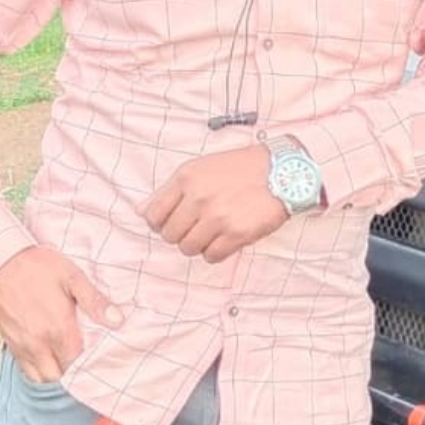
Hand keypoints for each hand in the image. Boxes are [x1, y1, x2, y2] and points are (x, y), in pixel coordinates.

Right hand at [0, 245, 124, 384]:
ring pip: (40, 377)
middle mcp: (39, 343)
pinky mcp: (9, 342)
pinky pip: (24, 368)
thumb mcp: (72, 276)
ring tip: (63, 359)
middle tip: (79, 358)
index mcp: (58, 328)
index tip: (95, 356)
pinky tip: (45, 354)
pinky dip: (36, 368)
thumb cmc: (36, 265)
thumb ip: (94, 301)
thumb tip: (117, 320)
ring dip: (53, 372)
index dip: (88, 363)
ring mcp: (21, 344)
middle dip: (71, 372)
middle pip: (58, 376)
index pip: (78, 363)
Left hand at [139, 146, 287, 262]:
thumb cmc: (240, 168)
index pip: (154, 215)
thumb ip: (170, 190)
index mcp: (186, 178)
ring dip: (197, 245)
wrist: (282, 171)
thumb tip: (142, 212)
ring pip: (188, 248)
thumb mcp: (200, 168)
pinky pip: (211, 256)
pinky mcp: (236, 234)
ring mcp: (217, 217)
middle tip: (196, 227)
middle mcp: (199, 198)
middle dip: (180, 235)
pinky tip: (224, 239)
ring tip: (211, 233)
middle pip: (170, 235)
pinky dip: (215, 252)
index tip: (171, 223)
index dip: (159, 224)